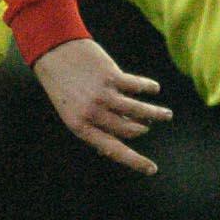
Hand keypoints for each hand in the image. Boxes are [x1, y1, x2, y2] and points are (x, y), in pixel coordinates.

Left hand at [31, 38, 172, 174]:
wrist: (52, 50)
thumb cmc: (62, 83)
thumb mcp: (71, 110)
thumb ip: (95, 123)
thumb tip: (125, 133)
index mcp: (80, 127)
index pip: (113, 149)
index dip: (135, 161)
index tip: (152, 169)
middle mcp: (92, 113)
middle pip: (129, 130)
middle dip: (142, 129)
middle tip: (148, 125)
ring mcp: (102, 95)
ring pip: (138, 111)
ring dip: (156, 113)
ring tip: (167, 115)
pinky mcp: (111, 76)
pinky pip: (137, 87)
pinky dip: (148, 88)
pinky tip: (154, 89)